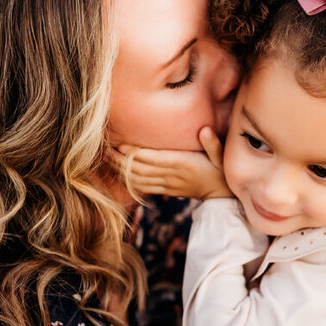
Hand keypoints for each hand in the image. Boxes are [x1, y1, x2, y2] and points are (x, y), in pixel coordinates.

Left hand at [117, 127, 232, 199]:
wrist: (220, 195)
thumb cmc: (219, 169)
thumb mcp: (221, 155)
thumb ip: (212, 143)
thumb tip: (205, 130)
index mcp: (181, 163)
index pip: (151, 158)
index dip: (133, 152)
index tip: (119, 143)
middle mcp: (171, 175)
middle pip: (138, 168)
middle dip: (119, 159)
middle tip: (104, 148)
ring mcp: (166, 184)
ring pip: (136, 179)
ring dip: (120, 169)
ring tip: (106, 158)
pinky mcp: (165, 190)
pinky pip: (142, 187)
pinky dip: (127, 180)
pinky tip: (118, 171)